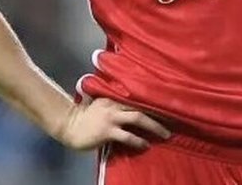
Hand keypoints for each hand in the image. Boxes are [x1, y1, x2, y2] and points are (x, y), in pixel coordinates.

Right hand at [55, 97, 170, 150]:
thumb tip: (135, 107)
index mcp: (113, 96)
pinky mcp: (107, 131)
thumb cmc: (86, 117)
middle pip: (141, 106)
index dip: (153, 102)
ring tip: (165, 134)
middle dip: (159, 115)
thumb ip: (116, 103)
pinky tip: (145, 145)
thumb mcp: (102, 104)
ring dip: (154, 126)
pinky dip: (138, 140)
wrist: (69, 126)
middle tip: (172, 121)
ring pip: (137, 118)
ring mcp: (111, 117)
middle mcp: (114, 104)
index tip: (168, 105)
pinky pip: (127, 136)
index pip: (137, 97)